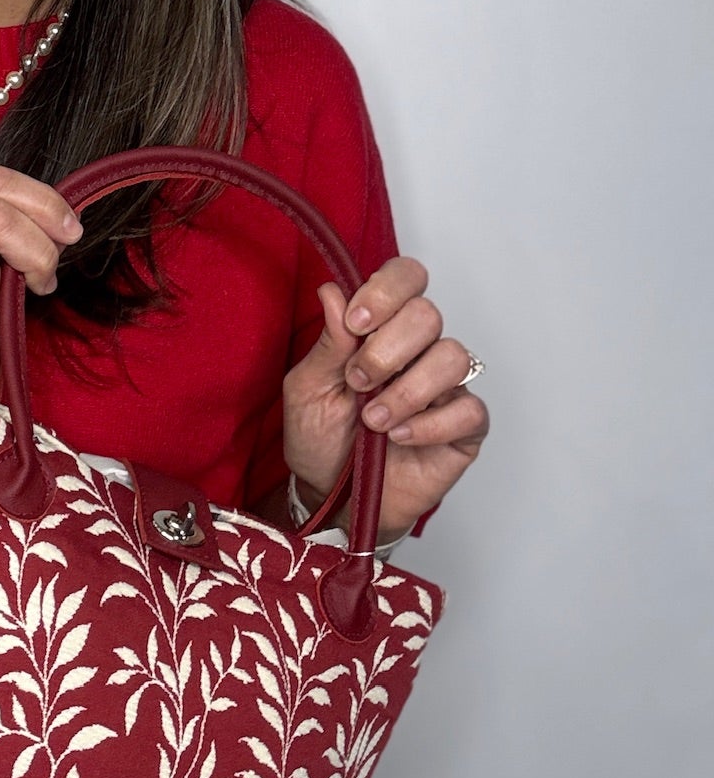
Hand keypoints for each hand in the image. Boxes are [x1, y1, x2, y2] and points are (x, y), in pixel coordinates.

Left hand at [282, 258, 488, 541]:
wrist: (335, 498)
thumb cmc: (320, 439)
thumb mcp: (308, 388)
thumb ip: (328, 342)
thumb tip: (333, 291)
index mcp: (381, 329)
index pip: (406, 278)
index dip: (386, 291)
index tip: (357, 322)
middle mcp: (419, 350)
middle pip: (428, 314)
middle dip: (387, 349)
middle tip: (358, 382)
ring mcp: (446, 387)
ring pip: (454, 356)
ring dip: (406, 390)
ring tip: (373, 420)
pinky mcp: (464, 428)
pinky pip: (470, 409)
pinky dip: (430, 424)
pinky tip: (399, 438)